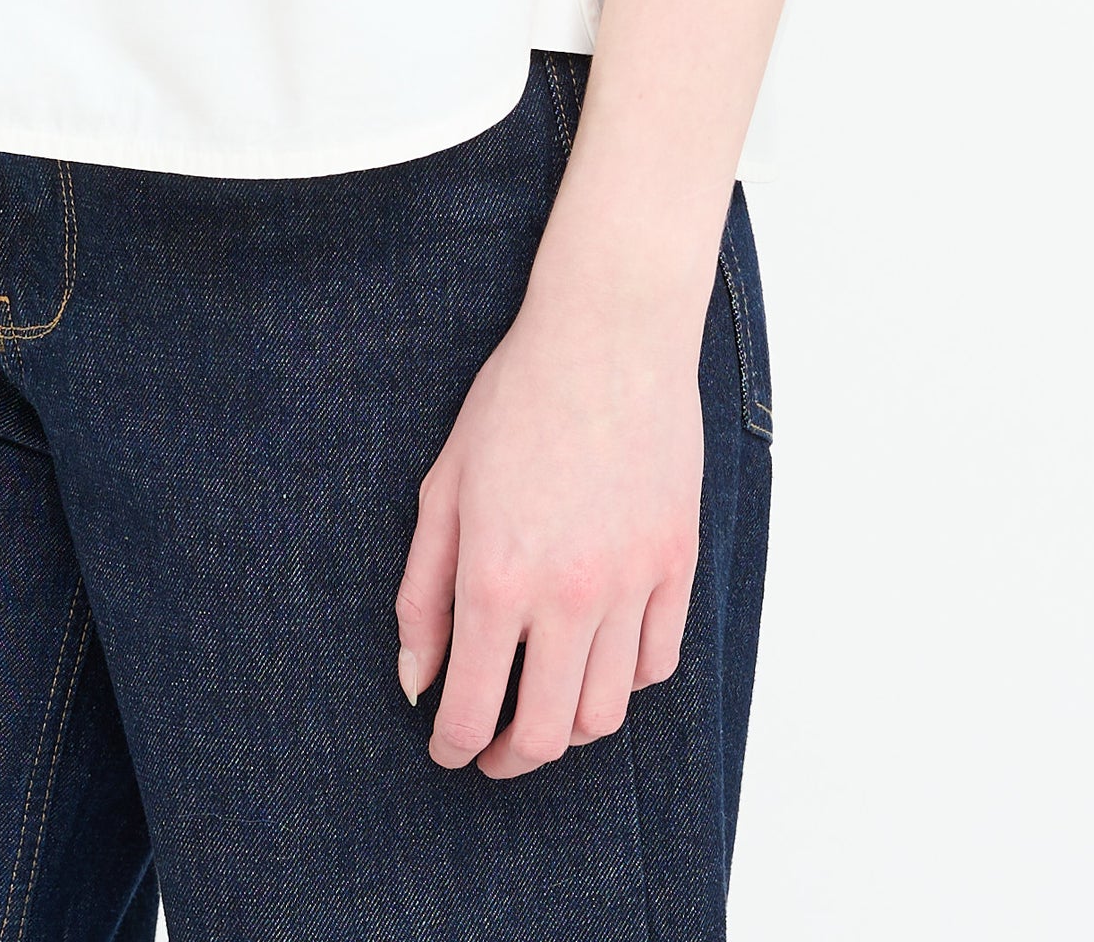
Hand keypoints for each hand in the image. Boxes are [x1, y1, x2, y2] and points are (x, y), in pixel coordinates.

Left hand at [392, 266, 704, 777]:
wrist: (608, 335)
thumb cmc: (515, 400)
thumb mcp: (444, 488)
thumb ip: (423, 592)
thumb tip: (416, 679)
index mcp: (496, 577)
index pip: (472, 710)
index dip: (454, 748)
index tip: (448, 750)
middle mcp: (568, 595)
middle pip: (548, 734)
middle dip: (511, 757)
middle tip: (493, 747)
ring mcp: (632, 582)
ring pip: (607, 711)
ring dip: (570, 727)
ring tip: (545, 704)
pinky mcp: (677, 563)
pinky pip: (656, 661)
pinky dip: (624, 680)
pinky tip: (597, 658)